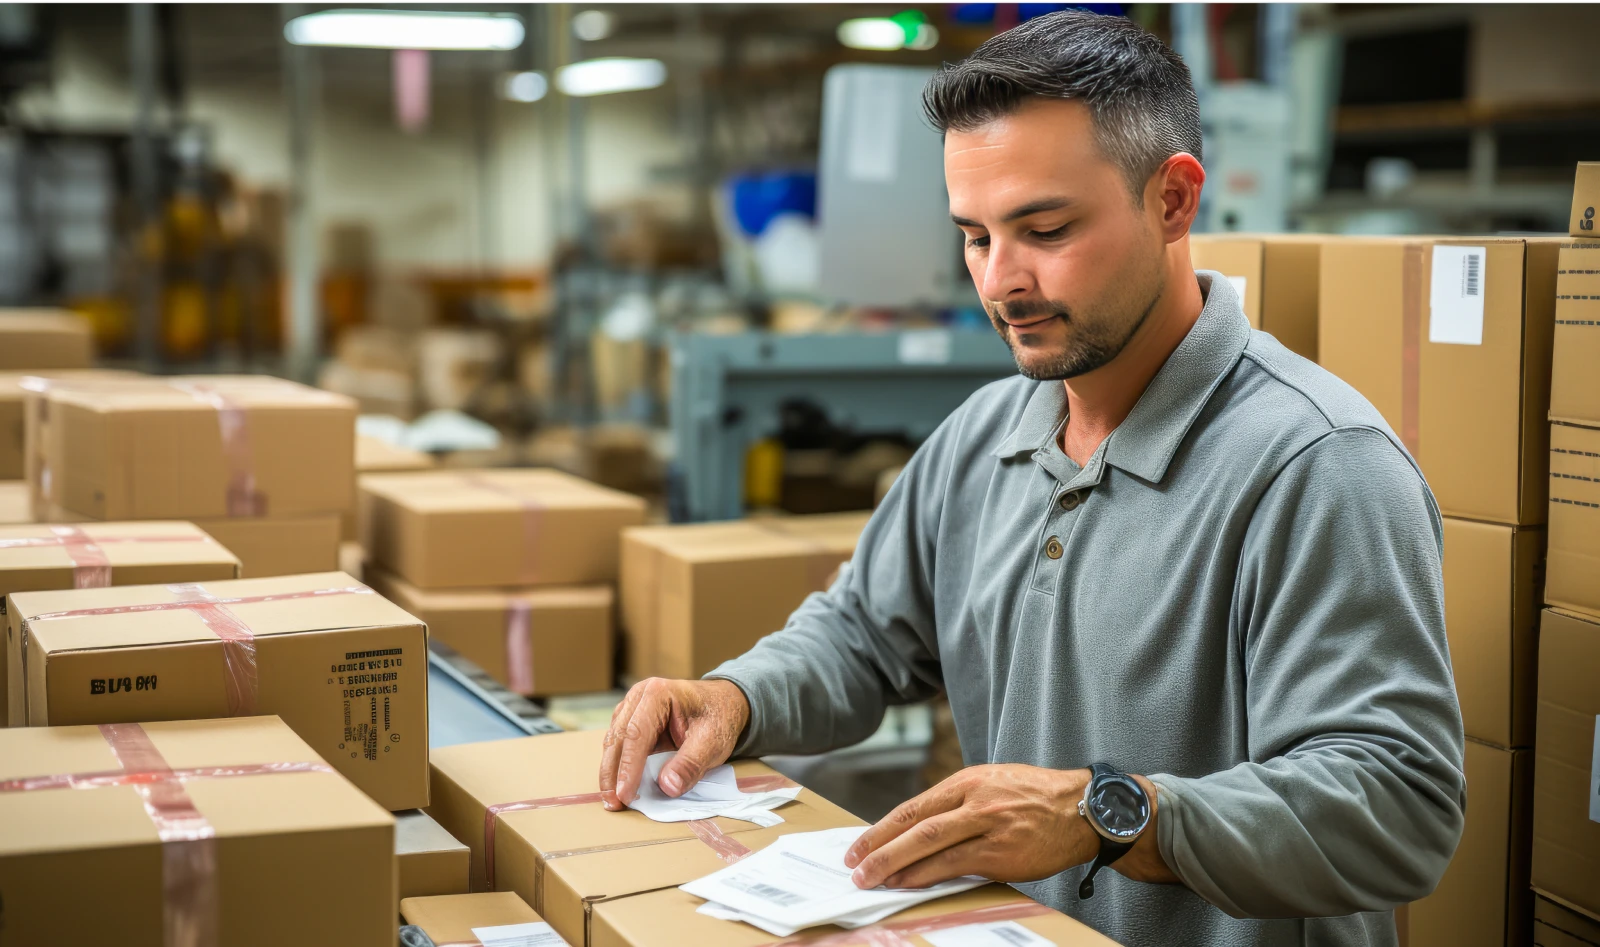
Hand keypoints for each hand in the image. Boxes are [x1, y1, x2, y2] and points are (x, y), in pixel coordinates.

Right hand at [599, 678, 750, 809]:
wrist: (724, 703)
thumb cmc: (718, 718)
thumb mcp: (712, 742)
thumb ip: (690, 764)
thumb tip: (667, 787)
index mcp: (658, 694)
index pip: (636, 734)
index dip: (629, 767)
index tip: (625, 795)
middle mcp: (639, 697)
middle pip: (618, 737)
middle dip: (612, 773)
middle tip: (613, 803)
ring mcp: (632, 707)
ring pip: (614, 741)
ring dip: (611, 771)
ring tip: (613, 800)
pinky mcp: (631, 720)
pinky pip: (620, 744)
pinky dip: (618, 766)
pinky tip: (620, 785)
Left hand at [843, 765, 1175, 889]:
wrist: (1084, 808)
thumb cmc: (1036, 797)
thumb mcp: (992, 784)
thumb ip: (957, 804)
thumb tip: (916, 830)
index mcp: (967, 781)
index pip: (913, 807)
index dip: (881, 828)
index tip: (858, 845)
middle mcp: (975, 800)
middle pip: (915, 825)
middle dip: (879, 848)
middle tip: (855, 866)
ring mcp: (989, 826)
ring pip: (931, 845)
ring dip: (896, 865)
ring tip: (873, 879)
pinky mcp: (1004, 853)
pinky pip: (957, 866)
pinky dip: (928, 875)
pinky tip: (909, 883)